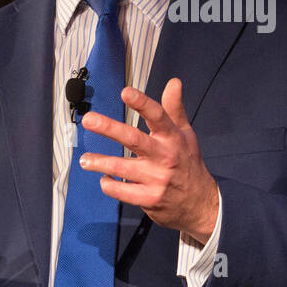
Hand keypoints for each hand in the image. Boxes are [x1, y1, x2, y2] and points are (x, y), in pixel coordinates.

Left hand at [78, 78, 218, 243]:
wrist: (201, 204)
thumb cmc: (188, 164)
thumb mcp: (186, 135)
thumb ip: (175, 108)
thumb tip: (174, 82)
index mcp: (173, 138)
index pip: (158, 116)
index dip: (141, 103)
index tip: (125, 92)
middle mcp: (165, 157)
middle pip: (134, 139)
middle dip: (109, 128)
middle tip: (89, 120)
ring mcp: (156, 179)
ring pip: (121, 167)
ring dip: (100, 162)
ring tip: (85, 159)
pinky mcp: (149, 199)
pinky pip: (121, 191)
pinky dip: (109, 185)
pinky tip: (104, 179)